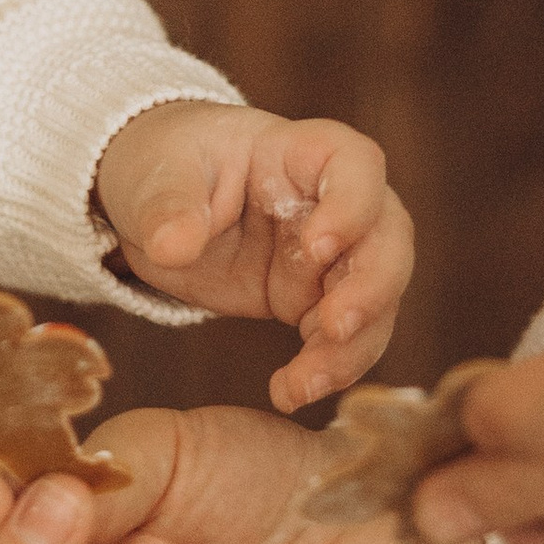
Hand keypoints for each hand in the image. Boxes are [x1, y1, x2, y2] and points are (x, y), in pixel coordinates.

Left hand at [94, 102, 412, 405]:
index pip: (356, 164)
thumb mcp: (156, 176)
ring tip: (303, 384)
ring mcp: (332, 256)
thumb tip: (174, 245)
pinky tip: (289, 392)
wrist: (157, 205)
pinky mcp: (314, 301)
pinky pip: (341, 338)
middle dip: (371, 287)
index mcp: (301, 152)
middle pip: (387, 238)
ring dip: (351, 345)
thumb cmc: (166, 166)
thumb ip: (169, 207)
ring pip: (375, 299)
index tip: (319, 246)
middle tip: (333, 328)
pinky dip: (325, 368)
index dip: (352, 204)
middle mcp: (332, 203)